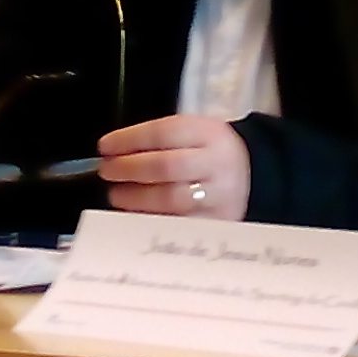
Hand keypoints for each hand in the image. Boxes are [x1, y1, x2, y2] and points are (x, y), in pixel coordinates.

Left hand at [95, 114, 249, 220]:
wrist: (253, 173)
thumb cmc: (208, 151)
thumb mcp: (193, 132)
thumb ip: (157, 140)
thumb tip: (111, 153)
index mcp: (208, 134)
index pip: (163, 133)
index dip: (129, 140)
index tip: (104, 147)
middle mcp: (216, 164)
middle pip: (165, 167)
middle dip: (128, 169)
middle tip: (107, 171)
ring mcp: (219, 197)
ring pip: (171, 200)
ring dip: (136, 198)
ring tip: (117, 195)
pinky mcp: (217, 223)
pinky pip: (178, 224)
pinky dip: (150, 220)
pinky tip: (134, 215)